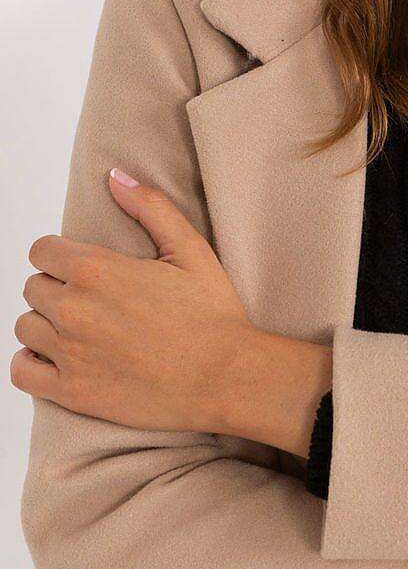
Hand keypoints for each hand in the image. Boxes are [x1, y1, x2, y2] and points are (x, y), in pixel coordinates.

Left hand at [10, 168, 254, 435]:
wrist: (226, 378)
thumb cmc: (213, 315)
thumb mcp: (190, 250)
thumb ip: (150, 207)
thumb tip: (115, 177)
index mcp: (96, 270)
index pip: (41, 251)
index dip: (61, 256)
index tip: (82, 268)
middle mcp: (73, 310)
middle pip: (33, 287)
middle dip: (57, 289)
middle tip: (92, 302)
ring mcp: (69, 353)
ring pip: (25, 327)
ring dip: (46, 325)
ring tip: (79, 330)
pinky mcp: (71, 392)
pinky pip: (21, 371)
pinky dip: (31, 363)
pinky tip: (57, 358)